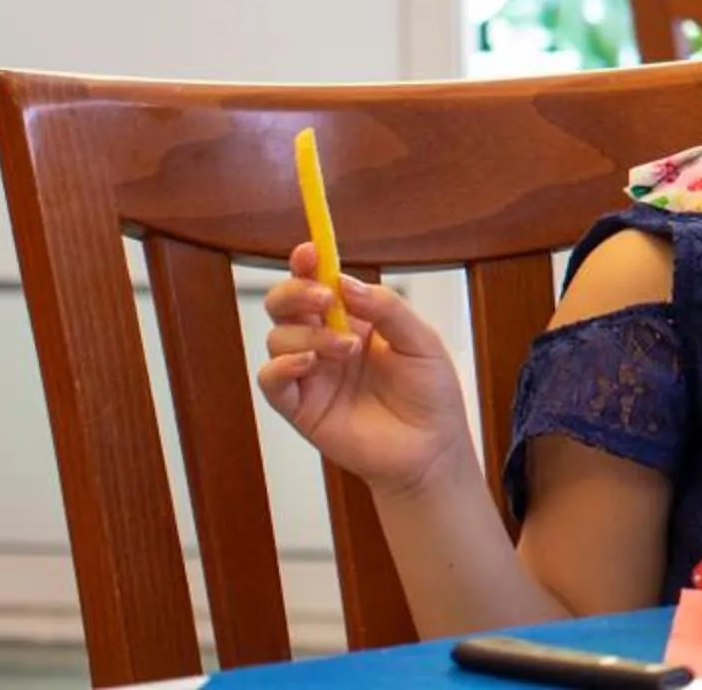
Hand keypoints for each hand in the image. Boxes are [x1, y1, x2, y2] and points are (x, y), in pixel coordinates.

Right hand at [257, 242, 475, 500]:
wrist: (431, 449)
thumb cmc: (430, 393)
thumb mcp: (421, 341)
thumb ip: (387, 308)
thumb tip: (345, 281)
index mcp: (355, 320)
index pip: (320, 284)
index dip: (308, 264)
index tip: (309, 251)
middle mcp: (326, 342)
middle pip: (285, 305)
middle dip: (295, 293)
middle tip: (325, 300)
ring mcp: (311, 374)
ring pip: (277, 338)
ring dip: (307, 335)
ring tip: (347, 350)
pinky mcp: (300, 407)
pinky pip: (270, 379)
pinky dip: (281, 366)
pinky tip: (309, 364)